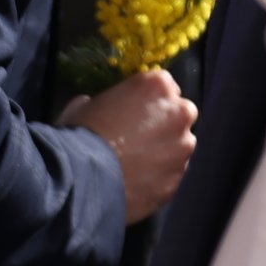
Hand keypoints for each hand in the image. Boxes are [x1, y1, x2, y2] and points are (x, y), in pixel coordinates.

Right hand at [62, 70, 197, 222]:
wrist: (83, 176)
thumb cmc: (82, 133)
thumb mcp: (86, 104)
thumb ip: (108, 102)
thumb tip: (105, 111)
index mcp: (158, 86)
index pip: (164, 86)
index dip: (149, 100)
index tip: (137, 111)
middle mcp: (179, 113)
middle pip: (181, 114)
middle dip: (166, 123)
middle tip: (141, 136)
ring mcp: (183, 147)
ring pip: (180, 145)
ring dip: (166, 150)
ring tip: (139, 162)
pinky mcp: (178, 177)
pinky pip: (172, 172)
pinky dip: (160, 175)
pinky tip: (139, 179)